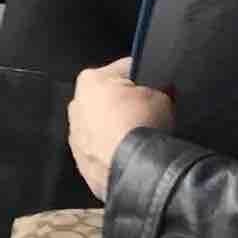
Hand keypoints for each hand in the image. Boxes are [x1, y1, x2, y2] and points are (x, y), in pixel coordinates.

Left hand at [67, 57, 176, 194]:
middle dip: (127, 105)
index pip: (123, 70)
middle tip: (150, 114)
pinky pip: (101, 151)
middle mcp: (76, 106)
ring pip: (102, 127)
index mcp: (90, 80)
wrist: (134, 167)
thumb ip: (156, 88)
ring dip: (118, 130)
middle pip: (109, 99)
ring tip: (141, 137)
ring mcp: (76, 136)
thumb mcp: (161, 95)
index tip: (157, 86)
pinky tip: (132, 154)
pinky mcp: (82, 161)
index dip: (145, 77)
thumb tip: (161, 91)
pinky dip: (114, 151)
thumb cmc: (141, 125)